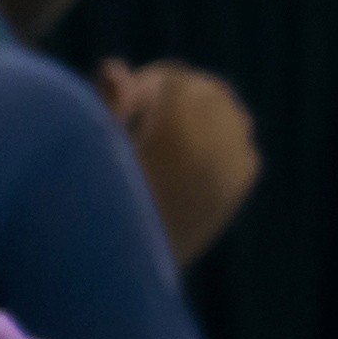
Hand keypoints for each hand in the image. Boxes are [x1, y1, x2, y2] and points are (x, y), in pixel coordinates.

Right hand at [104, 59, 261, 258]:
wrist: (131, 274)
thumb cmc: (100, 208)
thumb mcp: (96, 153)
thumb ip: (107, 103)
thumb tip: (115, 64)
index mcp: (181, 122)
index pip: (171, 77)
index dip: (142, 86)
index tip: (117, 107)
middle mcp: (217, 134)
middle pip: (202, 88)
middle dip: (172, 93)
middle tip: (137, 115)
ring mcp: (237, 158)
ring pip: (226, 110)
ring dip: (197, 111)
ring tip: (162, 134)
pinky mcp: (242, 180)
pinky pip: (240, 139)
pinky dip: (219, 137)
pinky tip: (188, 156)